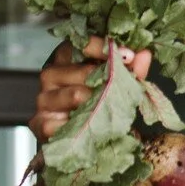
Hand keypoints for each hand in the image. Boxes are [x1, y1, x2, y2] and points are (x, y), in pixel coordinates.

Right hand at [30, 37, 153, 142]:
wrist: (79, 142)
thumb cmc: (96, 106)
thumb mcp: (115, 85)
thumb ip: (130, 69)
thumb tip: (144, 54)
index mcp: (66, 58)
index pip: (81, 43)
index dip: (105, 48)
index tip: (128, 56)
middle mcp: (50, 74)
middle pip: (84, 71)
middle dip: (109, 81)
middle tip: (125, 91)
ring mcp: (43, 98)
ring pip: (77, 94)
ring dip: (98, 105)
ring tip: (108, 113)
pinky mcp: (40, 123)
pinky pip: (66, 121)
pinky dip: (82, 128)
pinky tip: (89, 130)